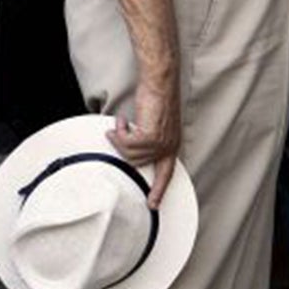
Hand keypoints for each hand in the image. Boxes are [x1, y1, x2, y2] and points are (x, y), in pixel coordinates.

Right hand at [109, 79, 182, 208]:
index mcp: (172, 145)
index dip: (160, 189)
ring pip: (130, 154)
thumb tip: (133, 149)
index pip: (168, 173)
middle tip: (116, 134)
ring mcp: (161, 142)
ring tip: (120, 124)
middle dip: (123, 150)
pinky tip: (121, 122)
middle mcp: (169, 146)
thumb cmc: (156, 98)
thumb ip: (148, 139)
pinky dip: (119, 133)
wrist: (160, 83)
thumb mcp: (155, 124)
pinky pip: (126, 144)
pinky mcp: (152, 135)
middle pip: (138, 163)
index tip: (153, 205)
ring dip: (119, 138)